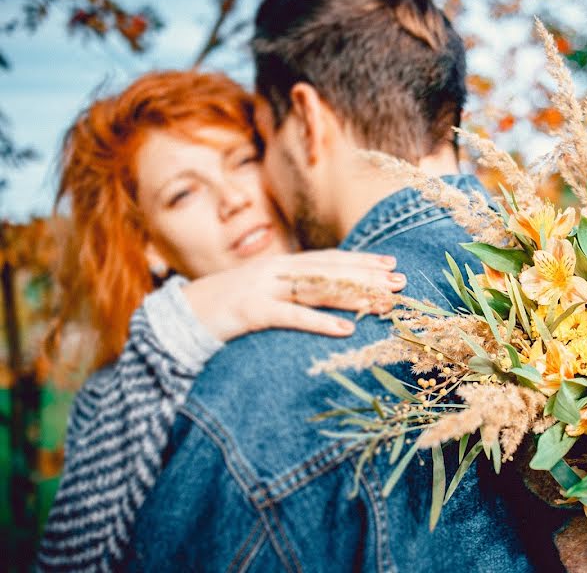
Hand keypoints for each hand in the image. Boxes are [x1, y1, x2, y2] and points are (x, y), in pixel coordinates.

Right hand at [181, 250, 404, 340]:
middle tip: (401, 283)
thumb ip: (290, 289)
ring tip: (384, 304)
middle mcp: (276, 270)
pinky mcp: (251, 311)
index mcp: (281, 264)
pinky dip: (320, 323)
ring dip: (355, 297)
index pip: (330, 259)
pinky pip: (292, 317)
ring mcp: (263, 288)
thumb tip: (324, 293)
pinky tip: (346, 331)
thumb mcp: (262, 291)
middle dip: (368, 276)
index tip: (392, 264)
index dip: (362, 261)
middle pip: (331, 271)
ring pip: (318, 290)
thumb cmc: (226, 306)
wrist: (180, 315)